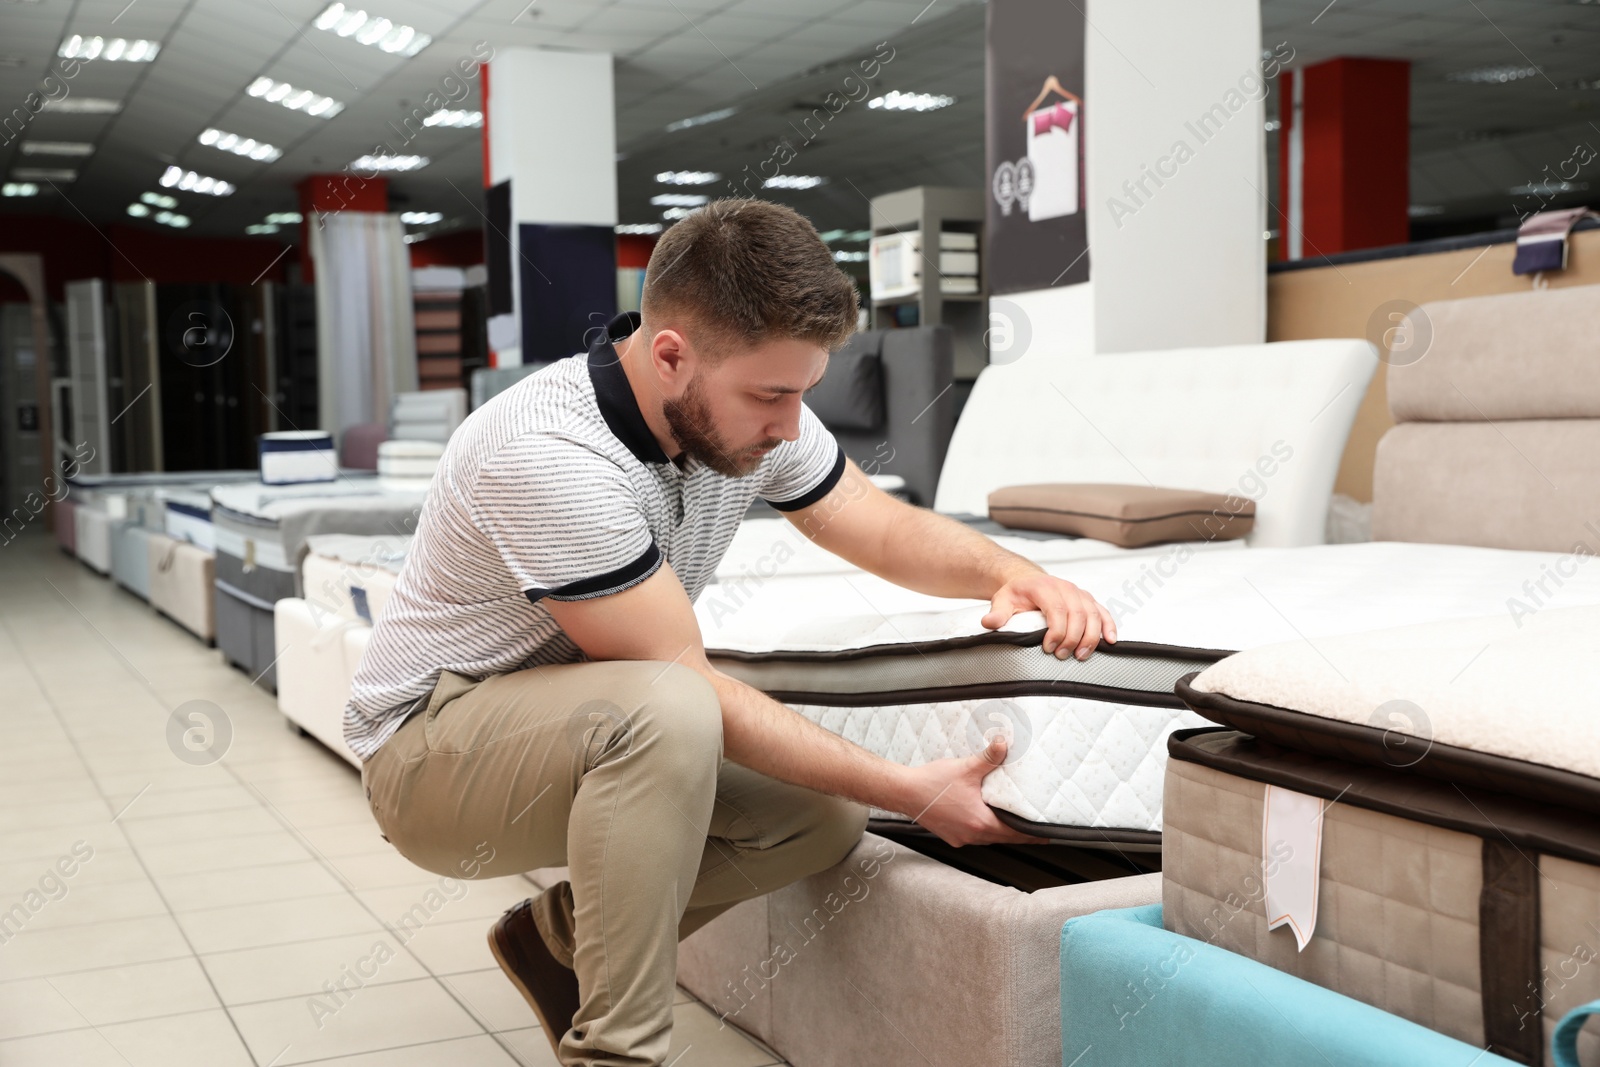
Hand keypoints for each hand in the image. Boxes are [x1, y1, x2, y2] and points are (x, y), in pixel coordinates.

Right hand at [896, 736, 1050, 846]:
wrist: (905, 792)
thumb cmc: (932, 783)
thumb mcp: (965, 768)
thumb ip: (989, 758)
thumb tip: (1004, 744)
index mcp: (981, 822)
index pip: (1015, 833)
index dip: (1032, 833)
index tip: (1046, 835)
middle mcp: (972, 835)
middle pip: (1004, 838)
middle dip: (1019, 834)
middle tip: (1035, 831)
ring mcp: (960, 838)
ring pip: (988, 838)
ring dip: (1000, 832)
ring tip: (1011, 823)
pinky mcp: (951, 836)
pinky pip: (973, 837)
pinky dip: (982, 830)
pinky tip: (983, 819)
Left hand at [981, 571, 1116, 660]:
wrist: (1027, 581)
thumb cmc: (1017, 593)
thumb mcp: (1002, 600)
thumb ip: (998, 613)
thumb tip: (989, 623)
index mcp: (1044, 586)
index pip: (1056, 609)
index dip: (1056, 631)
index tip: (1048, 648)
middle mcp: (1065, 587)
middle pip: (1077, 614)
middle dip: (1072, 638)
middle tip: (1062, 655)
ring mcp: (1078, 593)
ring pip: (1092, 614)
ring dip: (1090, 637)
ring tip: (1081, 656)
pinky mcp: (1088, 600)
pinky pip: (1103, 612)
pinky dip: (1108, 626)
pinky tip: (1110, 641)